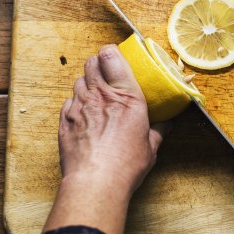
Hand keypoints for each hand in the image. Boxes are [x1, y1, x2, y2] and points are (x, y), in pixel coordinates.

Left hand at [43, 45, 168, 233]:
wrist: (95, 182)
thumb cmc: (125, 165)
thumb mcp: (151, 147)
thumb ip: (159, 131)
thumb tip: (168, 125)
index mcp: (126, 97)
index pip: (111, 57)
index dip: (111, 52)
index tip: (116, 56)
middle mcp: (100, 96)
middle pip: (91, 63)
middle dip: (98, 64)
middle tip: (106, 74)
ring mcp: (79, 107)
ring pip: (78, 81)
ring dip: (86, 84)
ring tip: (96, 96)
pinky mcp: (65, 121)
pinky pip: (68, 102)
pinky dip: (75, 104)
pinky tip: (84, 115)